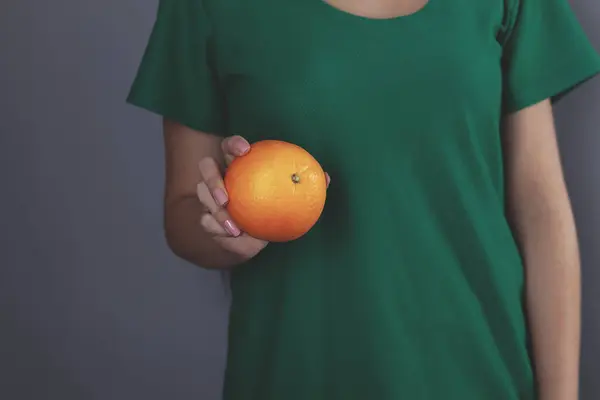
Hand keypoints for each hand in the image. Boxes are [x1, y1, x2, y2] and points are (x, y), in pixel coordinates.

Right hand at [197, 135, 330, 260]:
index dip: (233, 144)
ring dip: (216, 212)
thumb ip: (304, 185)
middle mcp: (221, 176)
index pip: (230, 146)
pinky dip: (217, 228)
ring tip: (233, 227)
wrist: (255, 235)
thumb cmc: (275, 208)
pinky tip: (232, 236)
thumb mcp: (290, 198)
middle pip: (206, 167)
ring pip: (202, 195)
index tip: (244, 149)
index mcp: (239, 163)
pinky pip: (205, 221)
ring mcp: (210, 196)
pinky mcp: (206, 216)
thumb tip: (325, 177)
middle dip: (213, 179)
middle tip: (226, 197)